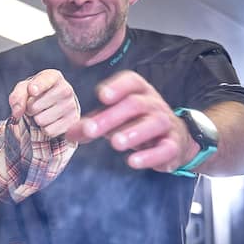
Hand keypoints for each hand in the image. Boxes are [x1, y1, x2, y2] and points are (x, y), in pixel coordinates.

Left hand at [8, 69, 79, 137]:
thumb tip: (17, 113)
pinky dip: (44, 129)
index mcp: (53, 76)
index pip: (44, 81)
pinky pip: (49, 131)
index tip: (32, 91)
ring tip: (42, 113)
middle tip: (35, 106)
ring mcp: (71, 106)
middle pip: (34, 107)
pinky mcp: (73, 121)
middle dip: (29, 109)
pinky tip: (49, 121)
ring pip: (41, 121)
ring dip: (36, 120)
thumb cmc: (36, 94)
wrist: (54, 104)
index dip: (37, 87)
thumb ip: (17, 97)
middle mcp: (66, 89)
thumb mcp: (24, 89)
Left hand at [64, 70, 198, 171]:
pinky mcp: (173, 145)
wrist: (174, 139)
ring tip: (115, 143)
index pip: (131, 82)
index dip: (118, 86)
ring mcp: (166, 124)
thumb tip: (69, 134)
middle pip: (135, 104)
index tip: (102, 95)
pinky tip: (132, 162)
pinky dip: (150, 156)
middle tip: (91, 130)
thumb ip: (91, 123)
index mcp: (139, 91)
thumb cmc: (135, 123)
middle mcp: (154, 104)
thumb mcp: (113, 119)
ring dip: (134, 132)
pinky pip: (165, 148)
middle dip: (112, 116)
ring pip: (154, 123)